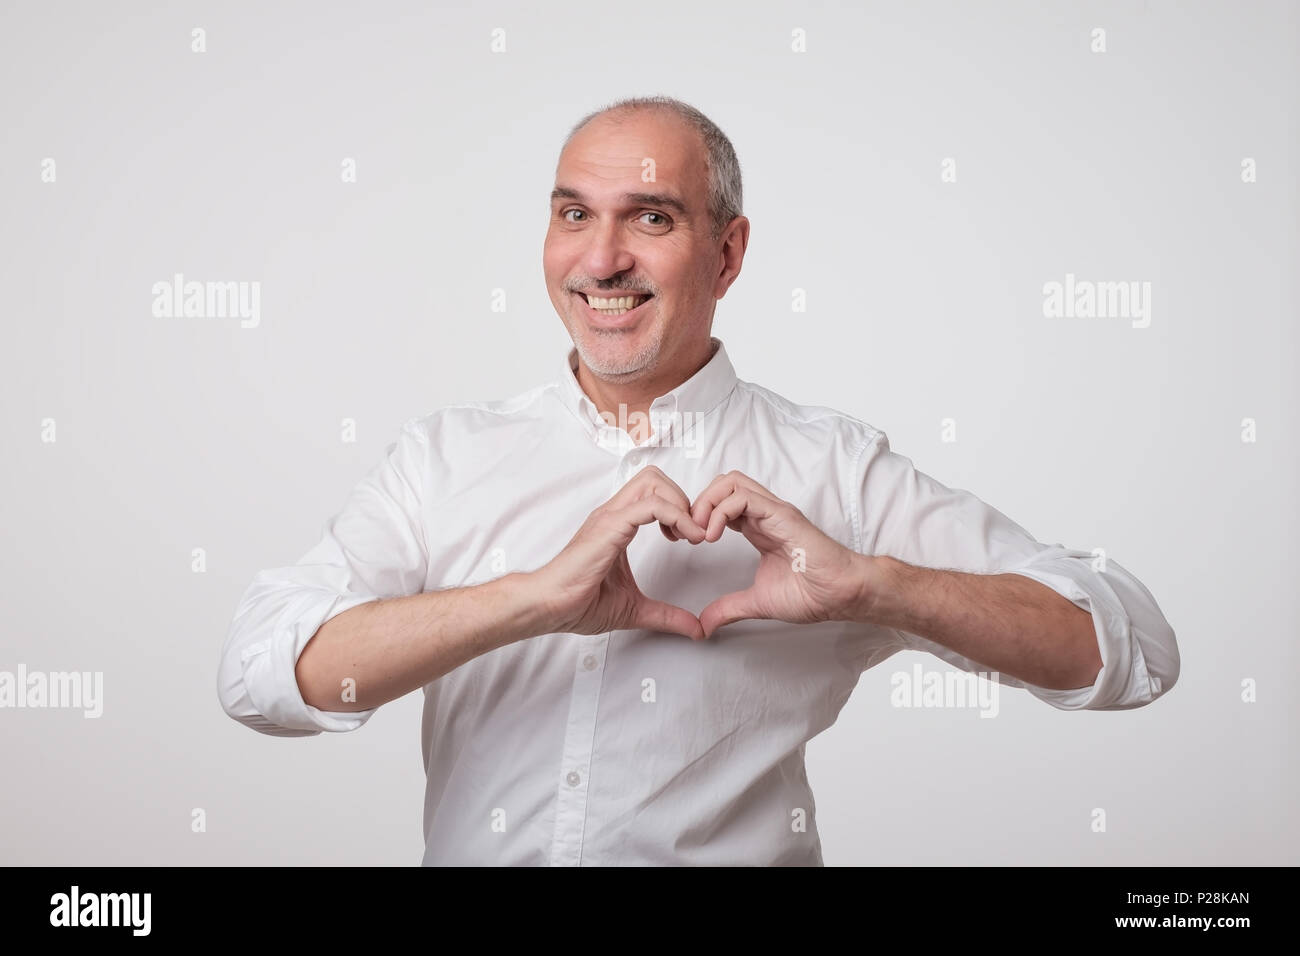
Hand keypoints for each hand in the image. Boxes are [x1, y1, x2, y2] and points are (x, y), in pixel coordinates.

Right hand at [535, 466, 707, 639]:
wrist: (550, 607)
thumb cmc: (578, 603)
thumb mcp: (635, 609)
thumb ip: (666, 616)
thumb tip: (696, 629)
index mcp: (617, 525)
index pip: (653, 492)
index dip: (679, 509)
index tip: (690, 538)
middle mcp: (613, 514)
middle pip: (655, 478)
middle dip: (683, 499)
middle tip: (692, 533)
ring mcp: (611, 517)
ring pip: (654, 482)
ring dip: (681, 504)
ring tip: (691, 536)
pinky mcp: (611, 526)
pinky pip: (651, 505)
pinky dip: (677, 516)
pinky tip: (685, 538)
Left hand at [689, 471, 875, 638]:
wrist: (842, 594)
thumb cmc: (812, 593)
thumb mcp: (757, 602)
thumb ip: (729, 608)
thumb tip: (705, 624)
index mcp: (758, 527)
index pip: (720, 503)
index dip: (698, 516)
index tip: (685, 541)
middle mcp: (764, 513)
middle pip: (722, 483)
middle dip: (697, 503)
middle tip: (688, 534)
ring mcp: (773, 510)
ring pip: (730, 482)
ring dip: (706, 503)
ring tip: (699, 534)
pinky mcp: (782, 514)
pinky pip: (743, 497)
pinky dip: (720, 511)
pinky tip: (713, 536)